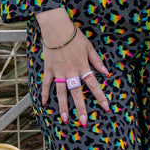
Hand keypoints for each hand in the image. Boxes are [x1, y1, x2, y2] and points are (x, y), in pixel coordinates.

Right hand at [36, 9, 109, 126]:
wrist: (56, 27)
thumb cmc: (74, 36)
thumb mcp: (89, 47)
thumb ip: (97, 61)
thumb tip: (106, 73)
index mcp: (83, 66)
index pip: (93, 85)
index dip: (100, 97)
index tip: (106, 108)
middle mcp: (71, 72)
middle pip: (77, 93)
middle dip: (81, 108)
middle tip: (83, 121)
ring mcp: (59, 72)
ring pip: (61, 92)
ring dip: (63, 106)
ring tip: (65, 119)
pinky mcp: (49, 69)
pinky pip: (46, 83)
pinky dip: (44, 93)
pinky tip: (43, 103)